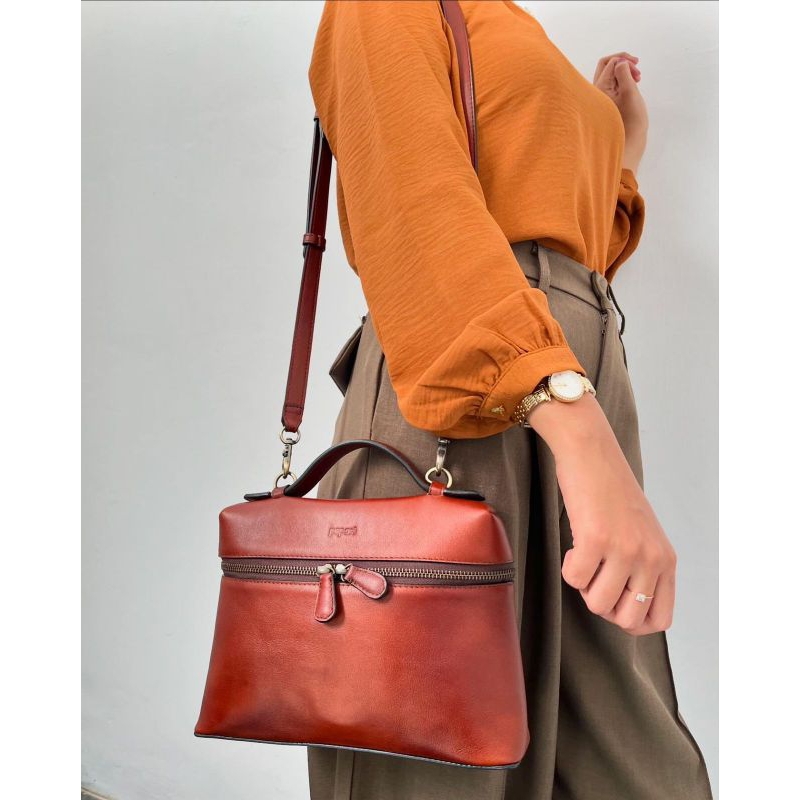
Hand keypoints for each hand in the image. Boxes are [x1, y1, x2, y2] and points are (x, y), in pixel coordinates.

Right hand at [528, 394, 676, 635]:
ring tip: (584, 556)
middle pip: (626, 620)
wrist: (591, 452)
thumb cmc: (609, 492)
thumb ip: (642, 570)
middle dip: (603, 604)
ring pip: (598, 604)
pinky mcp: (596, 539)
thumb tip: (622, 611)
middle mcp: (651, 558)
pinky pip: (574, 579)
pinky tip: (575, 543)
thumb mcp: (641, 535)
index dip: (630, 619)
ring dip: (583, 585)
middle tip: (595, 575)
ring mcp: (625, 549)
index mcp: (666, 560)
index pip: (659, 620)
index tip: (613, 598)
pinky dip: (568, 566)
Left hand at [593, 52, 648, 174]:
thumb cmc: (631, 122)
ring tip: (637, 79)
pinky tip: (631, 89)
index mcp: (599, 88)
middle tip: (637, 68)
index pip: (610, 62)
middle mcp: (595, 93)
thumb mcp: (630, 93)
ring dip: (623, 72)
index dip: (625, 61)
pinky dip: (621, 82)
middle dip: (622, 63)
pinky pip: (610, 86)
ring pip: (609, 76)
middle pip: (605, 66)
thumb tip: (619, 62)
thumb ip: (624, 73)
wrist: (628, 145)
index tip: (638, 70)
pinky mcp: (604, 105)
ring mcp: (599, 99)